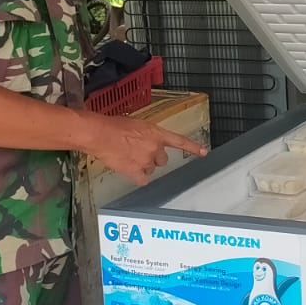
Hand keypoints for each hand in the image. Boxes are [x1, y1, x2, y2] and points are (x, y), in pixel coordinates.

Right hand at [86, 113, 207, 183]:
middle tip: (138, 151)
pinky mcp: (136, 171)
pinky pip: (143, 179)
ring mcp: (146, 160)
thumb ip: (147, 134)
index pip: (179, 141)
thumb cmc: (114, 126)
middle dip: (153, 157)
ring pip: (151, 169)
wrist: (101, 134)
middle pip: (162, 159)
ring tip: (128, 157)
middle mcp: (155, 147)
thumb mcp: (137, 124)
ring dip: (143, 166)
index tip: (204, 153)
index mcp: (156, 133)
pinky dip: (137, 177)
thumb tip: (146, 141)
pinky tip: (129, 169)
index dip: (192, 147)